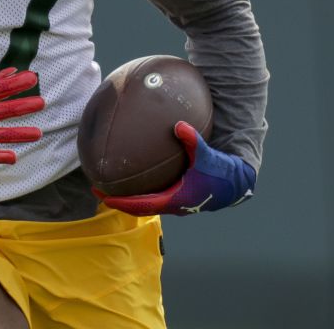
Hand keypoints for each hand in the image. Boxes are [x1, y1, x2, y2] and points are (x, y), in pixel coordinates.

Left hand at [94, 121, 255, 216]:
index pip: (141, 205)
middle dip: (117, 201)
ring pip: (146, 205)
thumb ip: (192, 140)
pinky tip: (135, 179)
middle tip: (98, 191)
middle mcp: (173, 206)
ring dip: (128, 199)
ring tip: (110, 188)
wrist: (235, 184)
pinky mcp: (179, 198)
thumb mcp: (207, 155)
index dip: (121, 202)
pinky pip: (155, 198)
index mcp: (175, 199)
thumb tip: (179, 124)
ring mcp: (176, 204)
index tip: (103, 196)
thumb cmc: (220, 171)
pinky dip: (141, 193)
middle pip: (138, 208)